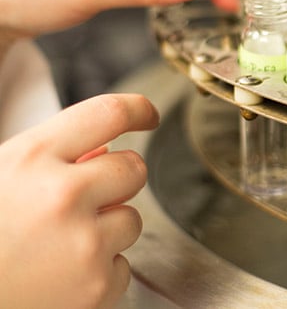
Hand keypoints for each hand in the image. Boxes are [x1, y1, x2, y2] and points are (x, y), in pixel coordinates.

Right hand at [0, 94, 158, 307]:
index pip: (108, 113)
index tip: (147, 115)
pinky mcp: (96, 286)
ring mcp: (84, 243)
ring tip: (58, 245)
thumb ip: (48, 158)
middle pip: (133, 168)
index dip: (137, 109)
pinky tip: (60, 276)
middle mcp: (64, 195)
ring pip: (132, 219)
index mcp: (31, 158)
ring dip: (107, 229)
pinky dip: (101, 272)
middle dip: (118, 180)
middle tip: (86, 198)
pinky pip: (123, 266)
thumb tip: (105, 147)